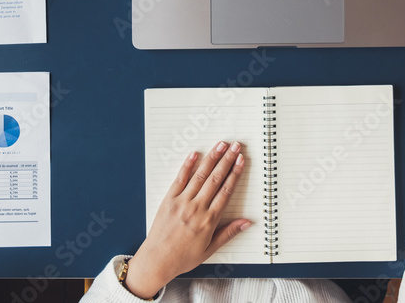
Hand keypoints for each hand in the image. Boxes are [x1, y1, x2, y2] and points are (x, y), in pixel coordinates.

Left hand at [123, 141, 249, 298]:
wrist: (157, 260)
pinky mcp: (169, 199)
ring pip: (200, 175)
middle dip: (227, 160)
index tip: (241, 160)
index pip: (226, 191)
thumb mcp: (210, 249)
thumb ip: (229, 233)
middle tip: (236, 146)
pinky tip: (195, 154)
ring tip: (221, 145)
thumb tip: (247, 222)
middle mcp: (196, 208)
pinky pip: (180, 178)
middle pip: (216, 178)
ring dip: (212, 158)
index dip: (235, 173)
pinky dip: (187, 165)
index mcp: (209, 220)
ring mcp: (182, 202)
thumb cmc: (183, 257)